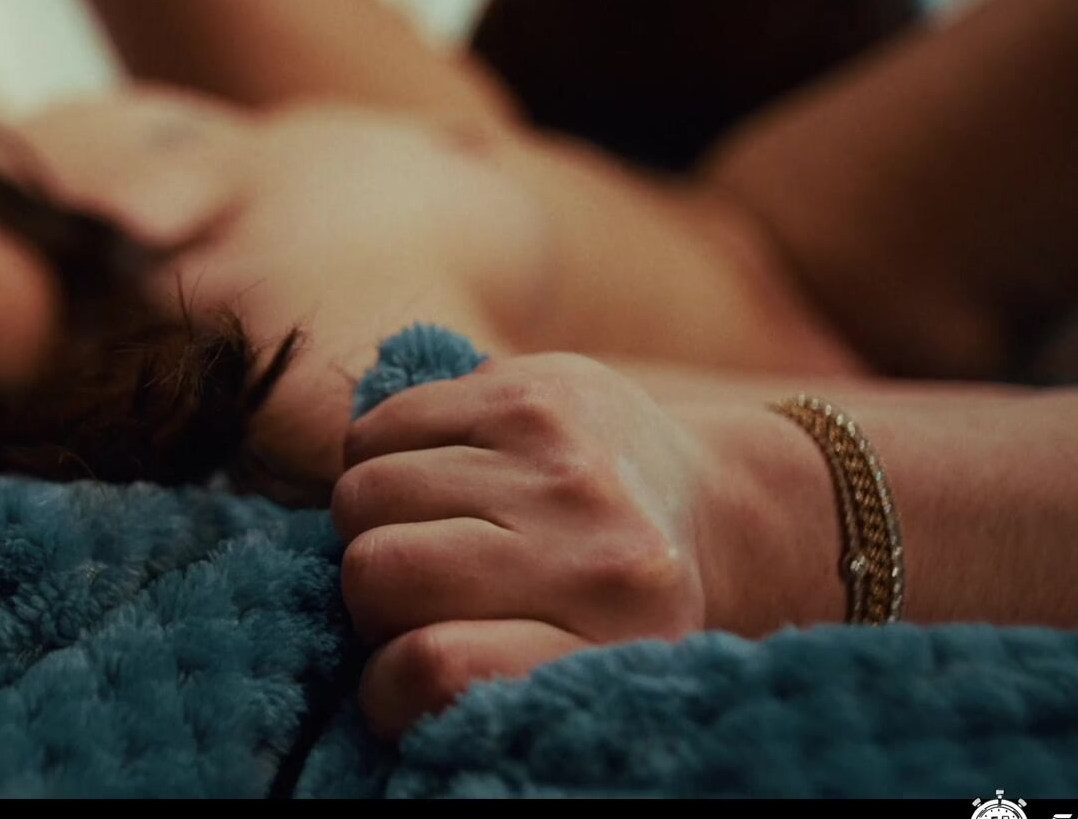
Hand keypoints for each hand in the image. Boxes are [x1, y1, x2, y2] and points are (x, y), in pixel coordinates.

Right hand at [334, 353, 728, 737]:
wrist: (714, 505)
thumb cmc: (619, 615)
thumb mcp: (580, 680)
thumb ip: (487, 690)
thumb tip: (381, 677)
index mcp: (606, 641)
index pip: (433, 666)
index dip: (386, 688)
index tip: (401, 683)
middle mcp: (593, 544)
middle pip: (377, 574)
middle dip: (374, 595)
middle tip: (423, 597)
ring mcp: (560, 452)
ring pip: (363, 492)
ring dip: (374, 523)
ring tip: (430, 532)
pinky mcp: (528, 386)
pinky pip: (378, 429)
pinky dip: (381, 459)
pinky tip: (436, 475)